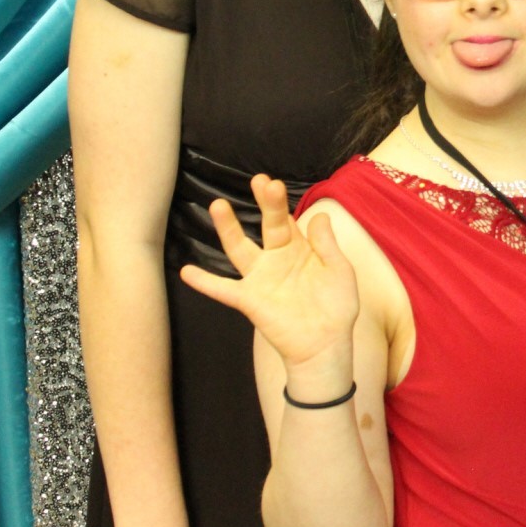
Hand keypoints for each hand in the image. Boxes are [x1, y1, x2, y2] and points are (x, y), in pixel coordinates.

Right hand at [179, 176, 360, 376]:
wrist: (326, 346)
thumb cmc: (336, 308)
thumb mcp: (339, 272)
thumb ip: (327, 245)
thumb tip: (319, 215)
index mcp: (300, 249)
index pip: (288, 220)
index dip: (281, 203)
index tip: (272, 183)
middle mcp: (277, 258)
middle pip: (268, 225)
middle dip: (265, 204)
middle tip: (259, 180)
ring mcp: (261, 278)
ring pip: (240, 248)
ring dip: (228, 228)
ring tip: (218, 204)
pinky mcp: (250, 300)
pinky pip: (224, 290)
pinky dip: (205, 282)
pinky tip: (186, 272)